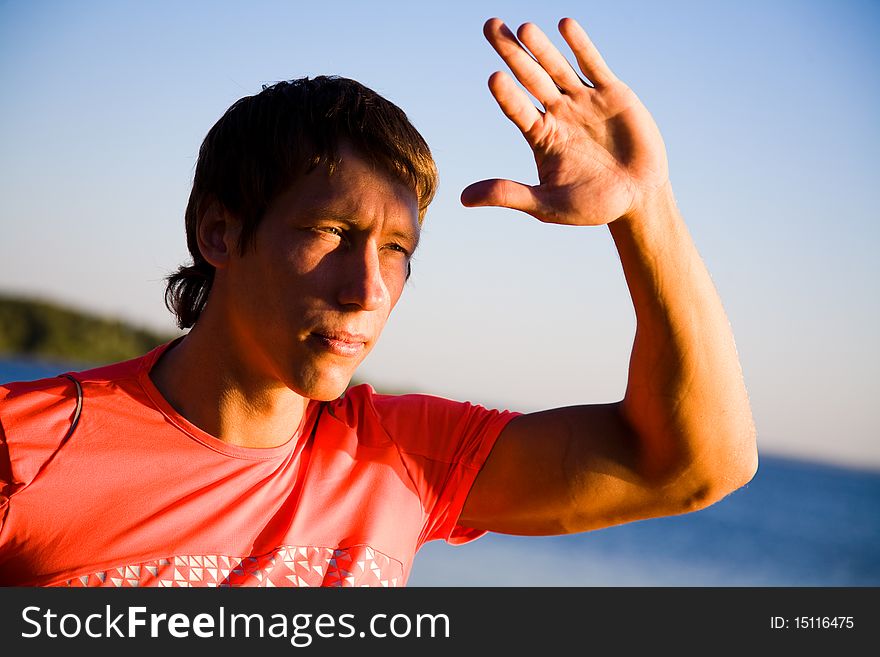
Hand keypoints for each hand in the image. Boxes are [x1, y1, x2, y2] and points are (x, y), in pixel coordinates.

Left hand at [461, 18, 669, 225]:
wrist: (637, 198)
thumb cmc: (590, 206)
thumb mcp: (546, 204)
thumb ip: (508, 194)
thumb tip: (462, 199)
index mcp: (540, 136)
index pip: (517, 109)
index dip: (506, 95)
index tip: (494, 78)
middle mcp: (558, 113)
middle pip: (530, 77)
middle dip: (511, 52)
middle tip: (489, 25)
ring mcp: (584, 101)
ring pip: (558, 67)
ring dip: (542, 47)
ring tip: (524, 28)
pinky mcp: (612, 94)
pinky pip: (593, 65)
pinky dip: (581, 46)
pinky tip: (565, 25)